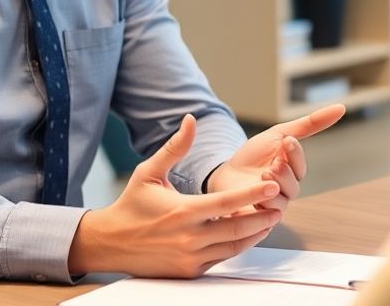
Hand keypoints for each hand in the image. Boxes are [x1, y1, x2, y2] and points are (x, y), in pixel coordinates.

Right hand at [69, 114, 281, 278]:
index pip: (227, 204)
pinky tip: (247, 235)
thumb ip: (175, 147)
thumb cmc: (132, 204)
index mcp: (183, 211)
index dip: (253, 194)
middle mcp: (189, 237)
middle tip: (279, 205)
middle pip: (238, 229)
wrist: (110, 243)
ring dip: (254, 234)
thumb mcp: (149, 172)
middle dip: (262, 217)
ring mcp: (191, 257)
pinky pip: (222, 259)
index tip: (272, 185)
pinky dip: (236, 247)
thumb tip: (191, 119)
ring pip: (234, 247)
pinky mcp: (190, 271)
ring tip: (269, 220)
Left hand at [206, 104, 346, 211]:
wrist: (225, 172)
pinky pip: (266, 217)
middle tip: (274, 164)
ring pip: (281, 203)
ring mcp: (273, 206)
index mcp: (292, 171)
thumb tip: (342, 107)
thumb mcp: (278, 134)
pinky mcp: (258, 219)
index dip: (296, 154)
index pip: (300, 165)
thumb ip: (310, 124)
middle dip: (285, 174)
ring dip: (273, 189)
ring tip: (263, 176)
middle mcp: (286, 191)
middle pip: (293, 187)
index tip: (287, 141)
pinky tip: (254, 197)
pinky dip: (261, 205)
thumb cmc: (253, 155)